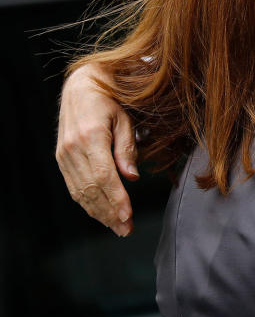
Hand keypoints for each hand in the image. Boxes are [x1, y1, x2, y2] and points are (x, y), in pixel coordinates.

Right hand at [55, 63, 137, 235]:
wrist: (80, 86)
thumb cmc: (109, 100)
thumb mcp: (124, 119)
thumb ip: (127, 149)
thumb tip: (132, 177)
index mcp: (90, 137)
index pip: (104, 176)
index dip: (116, 198)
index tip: (128, 216)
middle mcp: (72, 148)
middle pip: (92, 188)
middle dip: (110, 212)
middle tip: (126, 230)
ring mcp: (64, 155)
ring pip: (81, 191)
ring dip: (99, 212)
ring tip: (117, 227)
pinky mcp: (61, 158)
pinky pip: (74, 186)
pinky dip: (87, 203)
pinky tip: (101, 213)